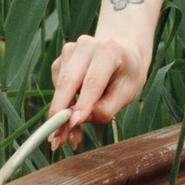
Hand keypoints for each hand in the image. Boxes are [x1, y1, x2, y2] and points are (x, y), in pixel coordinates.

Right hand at [47, 25, 149, 145]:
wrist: (123, 53)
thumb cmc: (127, 75)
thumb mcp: (127, 93)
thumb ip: (106, 108)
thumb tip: (80, 120)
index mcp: (109, 50)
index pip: (93, 81)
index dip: (83, 103)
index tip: (74, 123)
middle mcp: (86, 46)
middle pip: (68, 82)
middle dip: (61, 113)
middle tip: (57, 139)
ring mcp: (70, 51)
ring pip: (60, 87)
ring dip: (60, 115)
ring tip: (68, 138)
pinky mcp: (60, 62)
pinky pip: (57, 88)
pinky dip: (62, 107)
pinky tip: (72, 119)